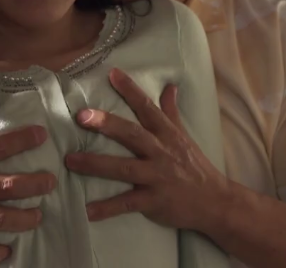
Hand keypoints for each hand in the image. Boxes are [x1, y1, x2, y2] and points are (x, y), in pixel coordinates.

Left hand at [65, 69, 229, 231]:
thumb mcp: (184, 136)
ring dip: (95, 164)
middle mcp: (161, 152)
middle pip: (132, 134)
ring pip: (124, 168)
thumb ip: (171, 112)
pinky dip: (108, 208)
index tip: (112, 74)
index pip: (148, 108)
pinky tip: (87, 211)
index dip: (130, 90)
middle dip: (107, 125)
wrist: (216, 202)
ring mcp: (158, 177)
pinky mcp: (155, 201)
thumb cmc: (195, 167)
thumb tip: (170, 86)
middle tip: (82, 116)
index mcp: (167, 134)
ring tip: (70, 161)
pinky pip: (128, 203)